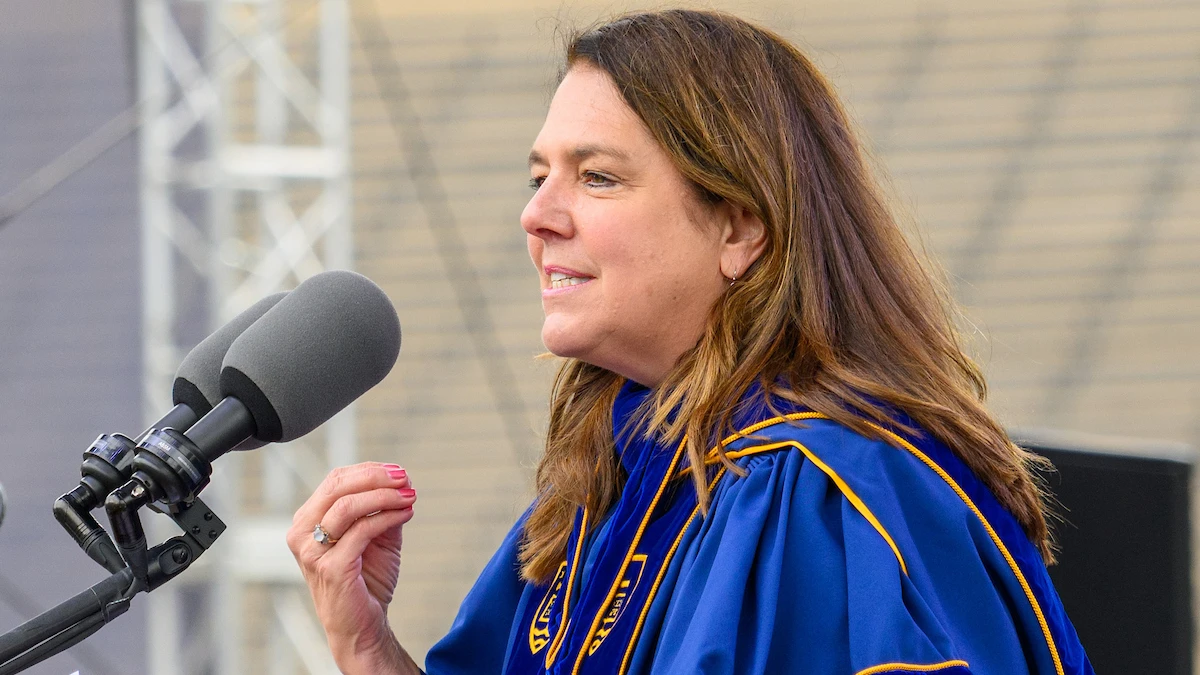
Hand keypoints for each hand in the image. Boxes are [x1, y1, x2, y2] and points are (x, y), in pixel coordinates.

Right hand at [287, 462, 418, 673]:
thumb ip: (384, 508)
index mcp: (307, 521)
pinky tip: (406, 514)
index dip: (369, 471)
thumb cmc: (366, 580)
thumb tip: (403, 480)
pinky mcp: (331, 568)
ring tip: (409, 496)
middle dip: (376, 477)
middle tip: (405, 479)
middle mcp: (302, 533)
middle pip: (338, 487)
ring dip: (384, 496)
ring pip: (348, 506)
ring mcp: (313, 552)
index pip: (335, 480)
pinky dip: (387, 517)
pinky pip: (362, 531)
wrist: (363, 625)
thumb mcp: (378, 536)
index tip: (399, 472)